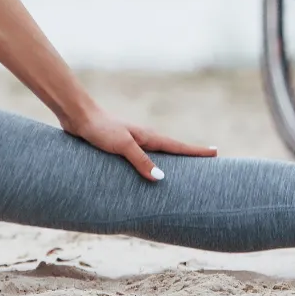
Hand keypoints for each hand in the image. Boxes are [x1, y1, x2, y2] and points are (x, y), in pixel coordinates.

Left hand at [60, 103, 216, 181]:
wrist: (78, 116)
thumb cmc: (100, 128)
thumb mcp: (122, 146)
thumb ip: (140, 161)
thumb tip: (161, 178)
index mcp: (149, 137)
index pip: (178, 146)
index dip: (197, 151)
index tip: (216, 152)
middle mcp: (144, 139)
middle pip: (172, 151)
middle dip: (189, 157)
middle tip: (207, 164)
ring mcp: (132, 143)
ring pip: (157, 155)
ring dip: (170, 163)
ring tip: (183, 174)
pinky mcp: (120, 148)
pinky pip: (142, 159)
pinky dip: (151, 166)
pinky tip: (147, 175)